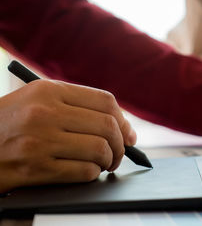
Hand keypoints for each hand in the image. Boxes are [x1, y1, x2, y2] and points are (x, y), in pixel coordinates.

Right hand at [0, 80, 135, 192]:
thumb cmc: (10, 123)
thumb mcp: (38, 101)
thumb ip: (78, 107)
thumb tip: (125, 128)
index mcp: (49, 90)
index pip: (105, 100)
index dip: (123, 119)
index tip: (128, 133)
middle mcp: (45, 112)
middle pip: (107, 126)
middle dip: (122, 144)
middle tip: (120, 153)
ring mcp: (39, 140)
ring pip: (100, 149)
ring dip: (110, 160)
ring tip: (105, 163)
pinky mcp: (34, 168)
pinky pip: (83, 171)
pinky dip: (93, 173)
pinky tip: (89, 172)